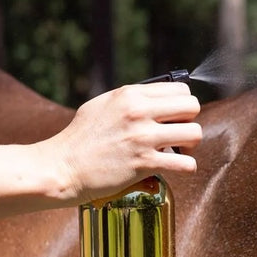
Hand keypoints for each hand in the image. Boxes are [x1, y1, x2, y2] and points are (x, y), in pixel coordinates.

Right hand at [40, 83, 202, 202]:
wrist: (62, 167)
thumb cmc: (80, 139)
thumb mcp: (102, 105)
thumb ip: (129, 99)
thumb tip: (156, 99)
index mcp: (129, 95)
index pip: (179, 89)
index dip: (181, 104)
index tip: (174, 117)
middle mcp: (138, 112)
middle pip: (192, 106)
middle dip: (189, 121)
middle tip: (178, 134)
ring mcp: (142, 138)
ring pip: (194, 133)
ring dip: (190, 145)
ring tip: (178, 151)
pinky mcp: (144, 163)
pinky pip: (186, 163)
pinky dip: (186, 167)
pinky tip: (177, 167)